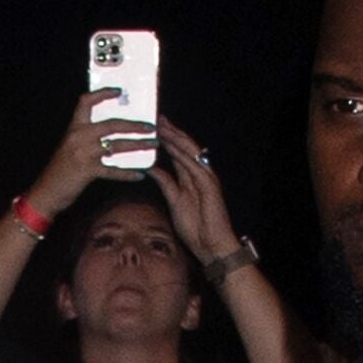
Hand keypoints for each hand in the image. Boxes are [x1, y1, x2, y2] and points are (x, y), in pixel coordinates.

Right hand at [24, 88, 155, 216]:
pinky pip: (113, 170)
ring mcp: (83, 154)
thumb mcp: (70, 147)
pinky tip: (140, 175)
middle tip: (151, 127)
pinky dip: (128, 173)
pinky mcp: (88, 171)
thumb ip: (86, 137)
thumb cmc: (60, 170)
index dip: (102, 94)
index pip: (86, 102)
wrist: (46, 192)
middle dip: (134, 125)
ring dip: (138, 145)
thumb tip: (114, 132)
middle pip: (112, 124)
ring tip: (153, 145)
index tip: (119, 91)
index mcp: (73, 128)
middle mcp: (78, 137)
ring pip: (117, 146)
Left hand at [147, 117, 241, 264]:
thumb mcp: (174, 199)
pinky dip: (183, 156)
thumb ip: (165, 182)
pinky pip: (194, 167)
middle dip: (171, 132)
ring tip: (162, 126)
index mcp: (190, 176)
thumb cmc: (194, 225)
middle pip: (184, 147)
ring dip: (176, 138)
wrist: (211, 244)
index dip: (166, 138)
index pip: (177, 151)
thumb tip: (151, 168)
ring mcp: (206, 177)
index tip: (153, 126)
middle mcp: (199, 173)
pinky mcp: (210, 186)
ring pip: (190, 152)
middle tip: (156, 118)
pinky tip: (173, 147)